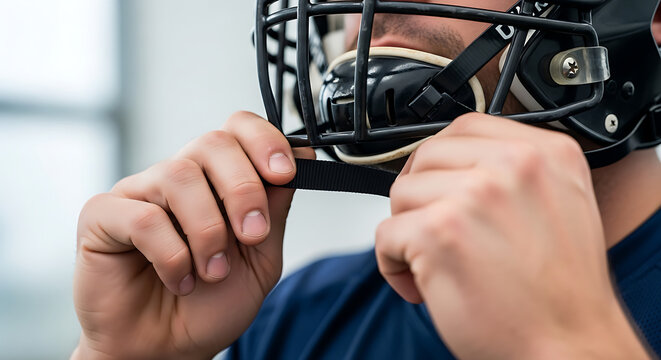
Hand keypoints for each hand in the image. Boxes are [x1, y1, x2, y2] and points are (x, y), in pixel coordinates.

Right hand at [73, 111, 313, 358]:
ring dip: (208, 231)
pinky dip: (171, 254)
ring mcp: (139, 193)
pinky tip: (179, 280)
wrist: (167, 350)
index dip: (263, 141)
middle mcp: (178, 177)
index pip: (237, 129)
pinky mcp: (103, 216)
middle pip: (212, 143)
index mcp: (216, 180)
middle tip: (251, 235)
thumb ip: (275, 209)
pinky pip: (142, 216)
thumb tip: (301, 156)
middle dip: (243, 189)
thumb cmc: (210, 305)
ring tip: (213, 271)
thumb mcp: (261, 259)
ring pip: (179, 176)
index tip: (284, 173)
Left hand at [375, 114, 649, 358]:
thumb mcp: (559, 204)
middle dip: (420, 197)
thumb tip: (457, 163)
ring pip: (401, 194)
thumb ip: (513, 173)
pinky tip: (424, 285)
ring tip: (436, 263)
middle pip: (426, 157)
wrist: (571, 346)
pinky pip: (385, 235)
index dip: (440, 159)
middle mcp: (512, 167)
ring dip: (408, 231)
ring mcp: (473, 197)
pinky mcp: (438, 233)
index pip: (465, 127)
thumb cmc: (562, 291)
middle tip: (434, 231)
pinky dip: (393, 265)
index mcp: (545, 154)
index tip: (436, 184)